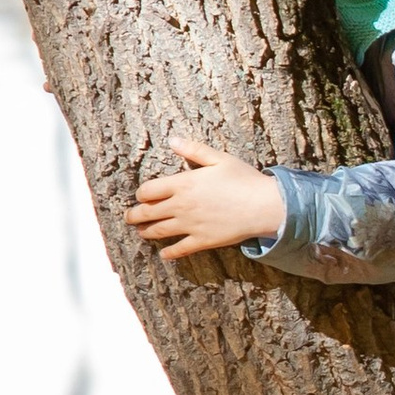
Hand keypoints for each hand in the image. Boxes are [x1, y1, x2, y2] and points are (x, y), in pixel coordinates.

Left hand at [125, 136, 286, 260]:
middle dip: (134, 215)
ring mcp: (190, 225)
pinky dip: (169, 253)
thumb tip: (173, 140)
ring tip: (141, 233)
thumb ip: (194, 149)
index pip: (148, 190)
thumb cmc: (244, 179)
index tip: (141, 196)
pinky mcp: (202, 240)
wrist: (265, 206)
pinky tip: (164, 254)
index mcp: (183, 184)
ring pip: (158, 231)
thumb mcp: (220, 158)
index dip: (141, 194)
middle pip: (147, 212)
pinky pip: (180, 249)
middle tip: (130, 217)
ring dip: (146, 232)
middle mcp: (181, 205)